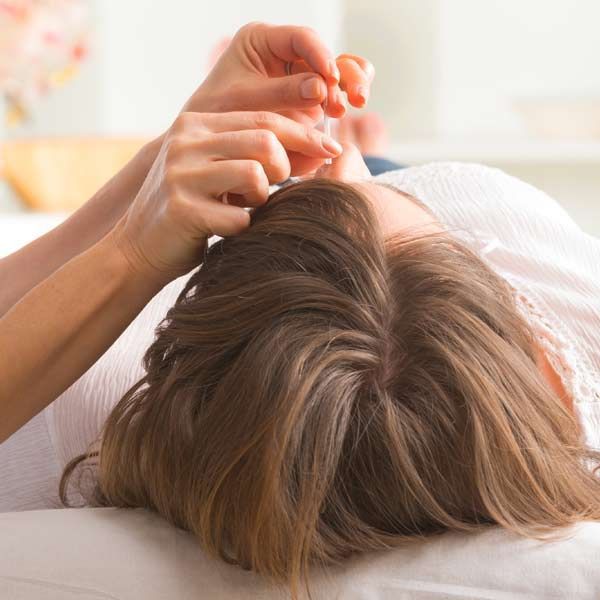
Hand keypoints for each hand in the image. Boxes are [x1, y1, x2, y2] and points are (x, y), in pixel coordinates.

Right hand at [111, 111, 341, 283]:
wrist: (137, 248)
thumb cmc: (190, 210)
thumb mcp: (216, 170)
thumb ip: (252, 152)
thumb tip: (320, 146)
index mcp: (196, 125)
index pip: (263, 119)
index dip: (304, 134)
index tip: (333, 148)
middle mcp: (185, 142)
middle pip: (265, 141)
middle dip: (286, 167)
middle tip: (277, 187)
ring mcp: (180, 175)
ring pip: (255, 174)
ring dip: (262, 198)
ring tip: (244, 207)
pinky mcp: (181, 209)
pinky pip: (238, 217)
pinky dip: (242, 228)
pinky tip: (226, 229)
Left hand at [185, 23, 373, 134]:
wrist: (209, 144)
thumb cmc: (215, 115)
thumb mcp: (244, 101)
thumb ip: (281, 93)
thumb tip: (321, 89)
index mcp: (263, 41)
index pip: (301, 39)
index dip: (321, 56)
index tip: (330, 79)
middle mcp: (285, 56)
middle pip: (325, 54)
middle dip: (343, 73)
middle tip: (353, 98)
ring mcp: (298, 79)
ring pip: (336, 73)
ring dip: (350, 86)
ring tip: (352, 106)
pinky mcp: (306, 102)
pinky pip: (333, 95)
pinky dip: (344, 100)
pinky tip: (347, 112)